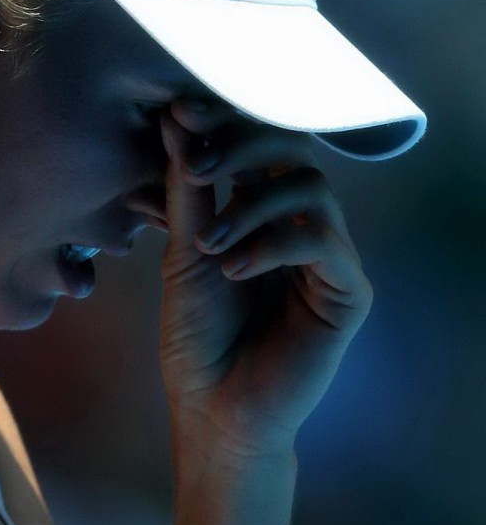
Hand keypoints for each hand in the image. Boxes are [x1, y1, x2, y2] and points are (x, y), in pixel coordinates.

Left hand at [144, 97, 372, 458]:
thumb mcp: (184, 252)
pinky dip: (271, 244)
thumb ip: (187, 189)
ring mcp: (330, 256)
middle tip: (199, 166)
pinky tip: (231, 270)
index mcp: (264, 209)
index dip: (226, 118)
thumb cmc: (197, 337)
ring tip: (207, 245)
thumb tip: (175, 118)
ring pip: (310, 187)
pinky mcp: (349, 292)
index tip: (179, 112)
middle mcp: (303, 223)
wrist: (213, 411)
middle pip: (296, 146)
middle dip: (243, 144)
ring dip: (250, 205)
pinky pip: (322, 241)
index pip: (260, 140)